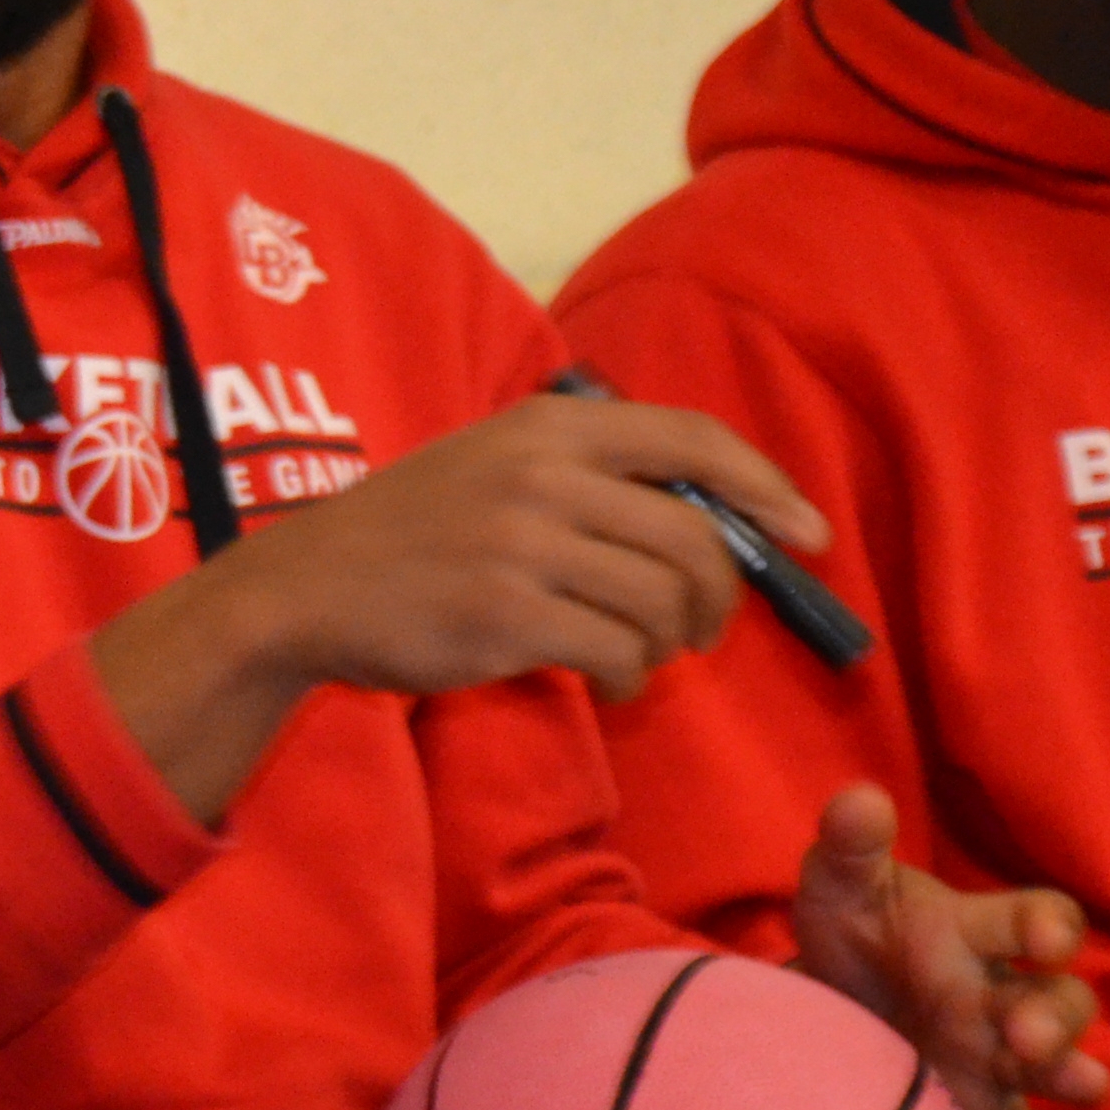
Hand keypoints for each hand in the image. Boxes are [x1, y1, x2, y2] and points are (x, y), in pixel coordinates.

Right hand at [94, 393, 824, 819]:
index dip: (766, 487)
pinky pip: (617, 651)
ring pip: (662, 599)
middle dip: (721, 593)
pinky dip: (631, 675)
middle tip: (704, 628)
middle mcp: (541, 477)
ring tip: (643, 654)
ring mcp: (522, 547)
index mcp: (547, 429)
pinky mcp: (505, 618)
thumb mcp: (491, 466)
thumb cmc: (406, 534)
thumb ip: (586, 475)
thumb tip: (710, 519)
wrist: (300, 590)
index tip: (810, 534)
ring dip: (672, 641)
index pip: (693, 440)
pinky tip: (608, 680)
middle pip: (691, 537)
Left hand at [790, 785, 1109, 1109]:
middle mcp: (1004, 996)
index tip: (1041, 937)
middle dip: (1051, 1017)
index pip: (1037, 920)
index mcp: (978, 932)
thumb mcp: (837, 886)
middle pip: (1058, 1001)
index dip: (1044, 927)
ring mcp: (998, 1059)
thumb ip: (848, 845)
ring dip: (1068, 1075)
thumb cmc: (849, 933)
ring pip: (1056, 1068)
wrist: (821, 1005)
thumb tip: (859, 800)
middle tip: (1026, 1037)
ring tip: (1078, 1088)